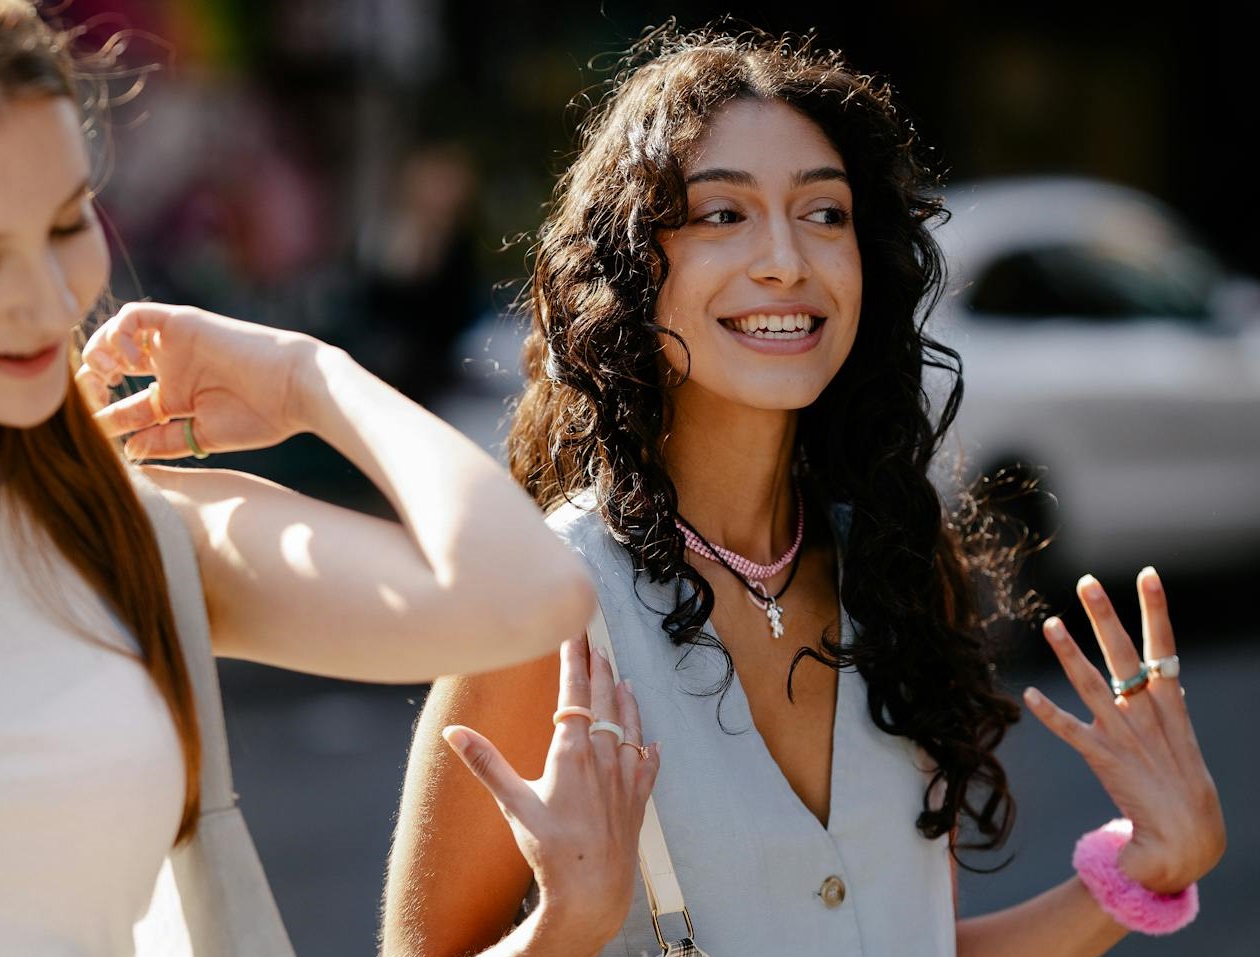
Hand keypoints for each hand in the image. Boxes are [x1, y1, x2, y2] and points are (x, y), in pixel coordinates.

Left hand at [76, 302, 320, 458]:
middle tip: (95, 397)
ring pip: (115, 335)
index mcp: (178, 398)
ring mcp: (175, 344)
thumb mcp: (205, 435)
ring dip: (100, 353)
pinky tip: (129, 360)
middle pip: (112, 367)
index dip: (105, 418)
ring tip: (109, 376)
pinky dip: (120, 333)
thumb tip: (127, 451)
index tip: (98, 433)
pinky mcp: (182, 322)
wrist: (294, 387)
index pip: (126, 406)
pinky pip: (135, 316)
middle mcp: (171, 368)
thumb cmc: (263, 416)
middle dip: (93, 383)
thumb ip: (165, 442)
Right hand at [441, 636, 659, 946]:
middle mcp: (603, 756)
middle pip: (604, 700)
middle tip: (596, 644)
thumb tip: (454, 733)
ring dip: (625, 698)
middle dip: (599, 669)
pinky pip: (647, 764)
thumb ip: (485, 763)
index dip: (573, 659)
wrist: (592, 890)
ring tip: (623, 678)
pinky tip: (652, 742)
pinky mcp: (637, 799)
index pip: (573, 692)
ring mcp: (624, 776)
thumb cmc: (550, 849)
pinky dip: (649, 747)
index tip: (574, 632)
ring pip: (629, 725)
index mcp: (572, 751)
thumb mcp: (512, 803)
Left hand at [1024, 567, 1225, 893]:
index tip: (1147, 574)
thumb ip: (1164, 705)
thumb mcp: (1179, 736)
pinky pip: (1070, 731)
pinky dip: (1049, 713)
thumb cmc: (1182, 786)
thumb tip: (1160, 678)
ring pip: (1091, 684)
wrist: (1188, 839)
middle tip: (1087, 582)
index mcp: (1172, 707)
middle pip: (1124, 656)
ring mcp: (1124, 735)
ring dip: (1068, 653)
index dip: (1155, 611)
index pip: (1163, 648)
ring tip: (1049, 623)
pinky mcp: (1103, 759)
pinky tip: (1028, 694)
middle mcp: (1147, 714)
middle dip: (1106, 617)